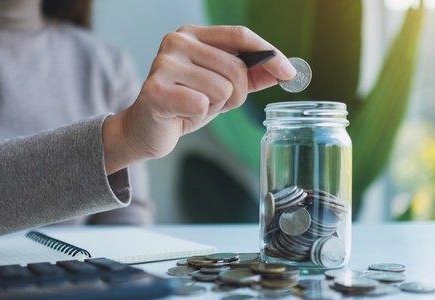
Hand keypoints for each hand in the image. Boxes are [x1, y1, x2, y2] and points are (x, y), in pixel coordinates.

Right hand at [103, 25, 295, 173]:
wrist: (145, 130)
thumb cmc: (183, 105)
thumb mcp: (221, 88)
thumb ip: (250, 76)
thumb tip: (281, 69)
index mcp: (192, 35)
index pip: (239, 35)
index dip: (268, 53)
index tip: (289, 73)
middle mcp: (176, 42)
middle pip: (235, 68)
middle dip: (236, 94)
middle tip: (214, 103)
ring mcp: (164, 64)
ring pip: (222, 89)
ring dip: (215, 106)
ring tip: (195, 107)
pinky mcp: (157, 90)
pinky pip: (202, 105)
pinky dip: (198, 116)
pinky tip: (182, 114)